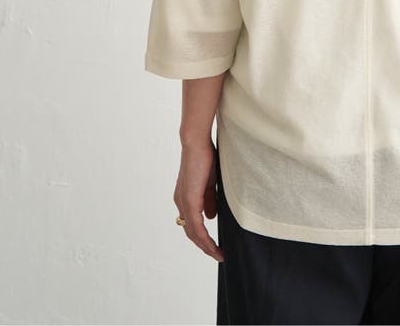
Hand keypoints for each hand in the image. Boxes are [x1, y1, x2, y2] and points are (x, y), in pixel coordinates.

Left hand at [173, 138, 224, 261]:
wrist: (197, 143)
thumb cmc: (204, 158)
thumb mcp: (209, 183)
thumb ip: (209, 200)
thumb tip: (211, 217)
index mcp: (185, 198)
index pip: (192, 224)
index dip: (203, 237)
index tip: (215, 246)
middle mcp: (181, 203)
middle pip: (191, 232)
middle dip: (205, 246)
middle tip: (218, 255)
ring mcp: (184, 202)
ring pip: (193, 232)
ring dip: (205, 245)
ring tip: (218, 254)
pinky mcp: (189, 199)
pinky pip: (196, 225)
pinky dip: (204, 237)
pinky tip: (212, 245)